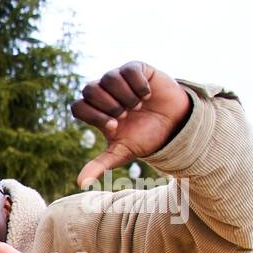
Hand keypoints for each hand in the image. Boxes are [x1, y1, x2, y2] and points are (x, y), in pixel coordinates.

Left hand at [72, 61, 192, 188]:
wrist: (174, 125)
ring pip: (109, 77)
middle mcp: (103, 93)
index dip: (94, 116)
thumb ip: (100, 164)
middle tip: (126, 115)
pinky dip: (138, 84)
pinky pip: (129, 70)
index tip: (114, 126)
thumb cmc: (143, 137)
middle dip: (108, 105)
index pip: (78, 106)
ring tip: (138, 106)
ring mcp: (119, 79)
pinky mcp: (136, 69)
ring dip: (124, 95)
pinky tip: (147, 95)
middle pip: (89, 89)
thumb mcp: (121, 152)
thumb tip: (80, 184)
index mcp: (95, 111)